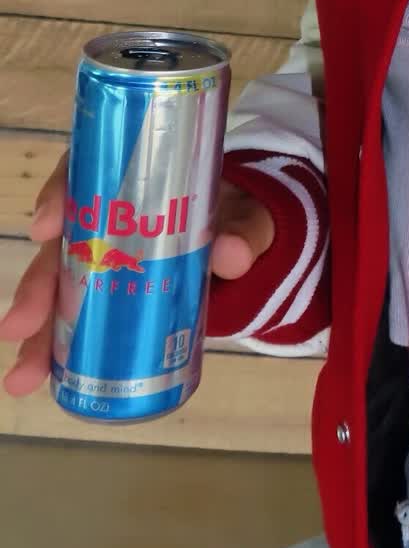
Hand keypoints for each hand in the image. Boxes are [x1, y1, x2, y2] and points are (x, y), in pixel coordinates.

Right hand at [0, 154, 274, 397]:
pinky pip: (72, 314)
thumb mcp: (248, 219)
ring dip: (37, 328)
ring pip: (58, 285)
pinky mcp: (108, 292)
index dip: (59, 195)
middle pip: (62, 244)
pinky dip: (54, 344)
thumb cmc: (240, 219)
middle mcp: (109, 217)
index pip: (87, 173)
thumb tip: (234, 255)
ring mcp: (104, 256)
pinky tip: (38, 374)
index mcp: (139, 179)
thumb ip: (246, 231)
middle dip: (37, 285)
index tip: (46, 228)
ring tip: (24, 373)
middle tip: (20, 324)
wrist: (247, 247)